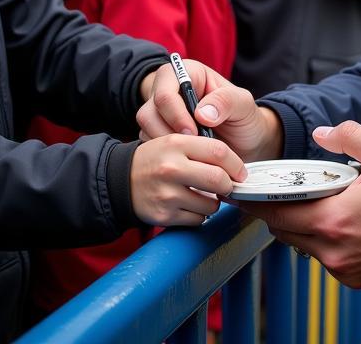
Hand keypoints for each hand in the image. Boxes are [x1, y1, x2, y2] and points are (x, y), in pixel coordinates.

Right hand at [130, 134, 246, 225]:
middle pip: (218, 179)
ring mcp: (167, 194)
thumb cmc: (155, 159)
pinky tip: (189, 205)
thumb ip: (201, 146)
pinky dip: (199, 215)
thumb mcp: (175, 141)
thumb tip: (233, 163)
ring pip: (210, 204)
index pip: (218, 151)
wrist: (120, 180)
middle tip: (227, 185)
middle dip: (228, 185)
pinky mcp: (164, 216)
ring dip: (213, 202)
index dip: (235, 163)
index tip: (240, 172)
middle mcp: (171, 168)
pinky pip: (197, 219)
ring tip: (203, 194)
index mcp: (176, 143)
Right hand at [136, 59, 281, 162]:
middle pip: (148, 111)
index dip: (175, 114)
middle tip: (191, 149)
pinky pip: (149, 146)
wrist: (247, 144)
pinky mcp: (158, 135)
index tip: (193, 132)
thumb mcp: (243, 105)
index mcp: (186, 74)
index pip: (166, 91)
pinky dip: (164, 157)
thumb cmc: (245, 119)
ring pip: (145, 130)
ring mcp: (160, 114)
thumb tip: (201, 114)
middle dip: (168, 134)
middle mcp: (168, 91)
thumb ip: (226, 101)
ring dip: (164, 147)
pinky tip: (184, 163)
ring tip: (190, 157)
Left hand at [237, 121, 360, 288]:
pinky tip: (342, 220)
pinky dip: (325, 240)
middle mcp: (333, 250)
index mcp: (333, 220)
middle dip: (280, 211)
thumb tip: (322, 133)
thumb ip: (348, 137)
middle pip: (286, 232)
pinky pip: (327, 258)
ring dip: (304, 225)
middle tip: (282, 191)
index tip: (245, 192)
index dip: (258, 202)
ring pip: (305, 246)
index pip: (277, 214)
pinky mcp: (357, 278)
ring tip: (318, 201)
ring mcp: (345, 268)